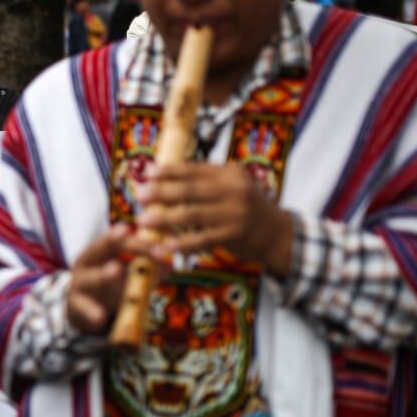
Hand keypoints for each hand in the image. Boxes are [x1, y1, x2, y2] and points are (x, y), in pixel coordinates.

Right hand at [65, 225, 157, 333]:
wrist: (80, 309)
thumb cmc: (108, 286)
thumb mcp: (127, 275)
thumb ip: (147, 269)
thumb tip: (171, 264)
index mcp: (100, 251)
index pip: (120, 239)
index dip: (140, 240)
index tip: (160, 244)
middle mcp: (87, 262)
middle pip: (102, 247)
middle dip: (123, 245)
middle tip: (137, 241)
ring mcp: (78, 283)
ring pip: (89, 276)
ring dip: (102, 273)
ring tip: (115, 270)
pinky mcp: (74, 305)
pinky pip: (82, 307)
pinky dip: (91, 311)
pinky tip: (100, 317)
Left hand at [135, 162, 293, 276]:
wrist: (278, 232)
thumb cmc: (246, 207)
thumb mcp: (233, 185)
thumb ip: (206, 180)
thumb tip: (166, 177)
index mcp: (229, 174)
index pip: (194, 169)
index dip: (169, 171)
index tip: (147, 173)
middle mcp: (233, 190)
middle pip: (189, 190)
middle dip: (161, 192)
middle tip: (139, 196)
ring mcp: (234, 213)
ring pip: (192, 215)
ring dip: (164, 218)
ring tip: (143, 221)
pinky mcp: (233, 235)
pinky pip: (201, 240)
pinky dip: (181, 244)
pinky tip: (164, 248)